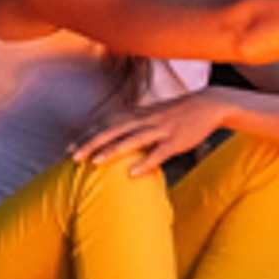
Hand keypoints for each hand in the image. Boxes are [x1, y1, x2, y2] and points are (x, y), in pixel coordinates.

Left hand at [71, 86, 238, 174]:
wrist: (210, 104)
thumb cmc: (178, 113)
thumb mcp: (153, 113)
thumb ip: (134, 122)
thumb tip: (115, 134)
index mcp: (138, 113)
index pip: (106, 123)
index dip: (87, 135)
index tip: (69, 147)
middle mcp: (146, 119)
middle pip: (113, 130)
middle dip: (92, 143)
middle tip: (73, 157)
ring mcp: (161, 129)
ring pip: (133, 139)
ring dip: (113, 150)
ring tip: (94, 163)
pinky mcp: (177, 141)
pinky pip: (159, 152)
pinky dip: (146, 162)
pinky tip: (133, 174)